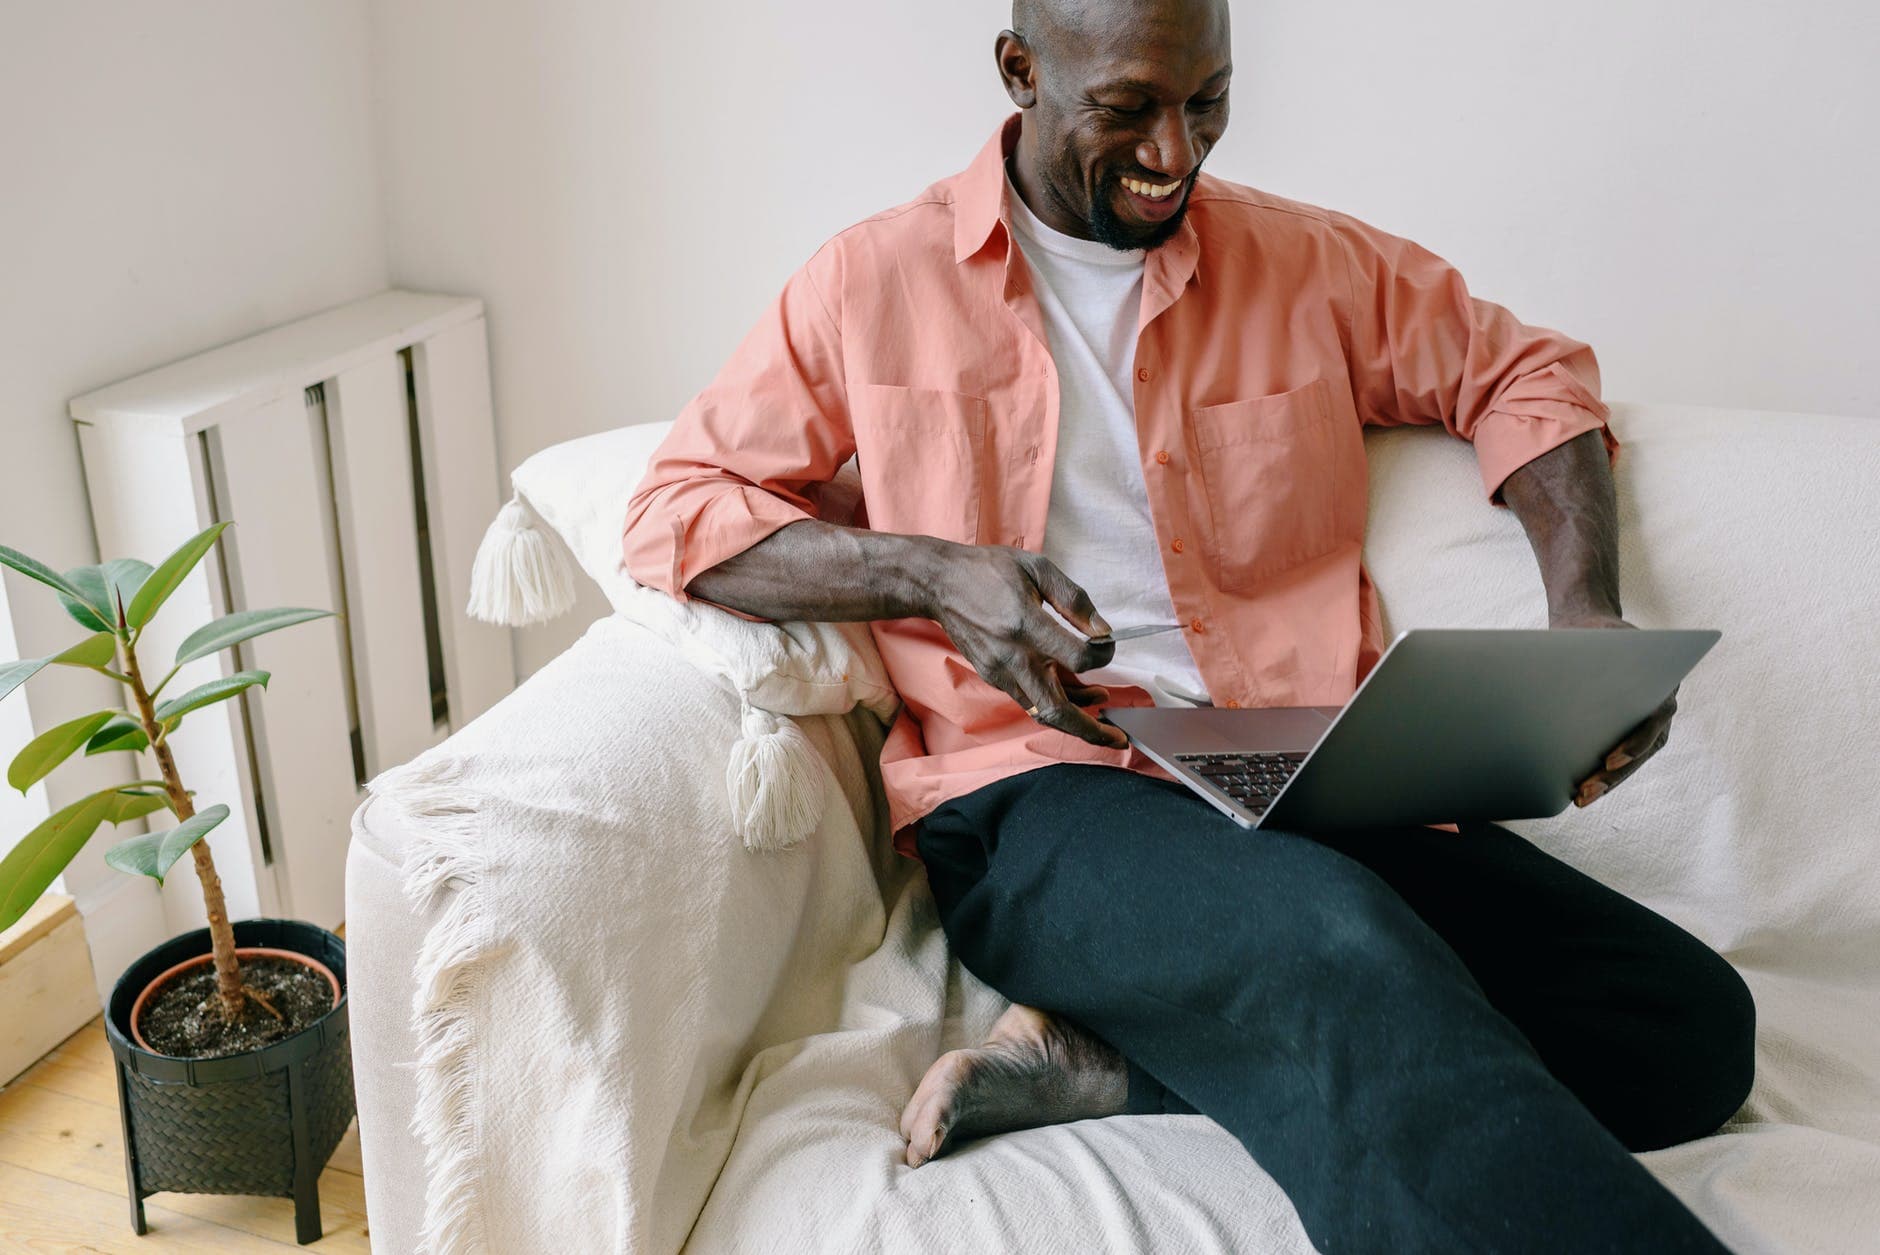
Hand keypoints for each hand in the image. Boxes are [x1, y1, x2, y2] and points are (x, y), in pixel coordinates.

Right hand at [925, 544, 1125, 749]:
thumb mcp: (1038, 569)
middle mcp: (1012, 657)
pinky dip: (1054, 702)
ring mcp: (1000, 672)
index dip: (1103, 655)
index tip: (1108, 644)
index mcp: (1026, 625)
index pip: (1077, 658)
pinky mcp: (993, 676)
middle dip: (1091, 730)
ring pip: (1043, 712)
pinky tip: (1073, 689)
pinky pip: (1029, 699)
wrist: (940, 583)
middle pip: (1057, 711)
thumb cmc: (989, 571)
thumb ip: (1074, 600)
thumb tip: (1103, 630)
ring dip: (1076, 718)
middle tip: (1119, 737)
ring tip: (1100, 701)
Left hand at [1556, 611, 1678, 807]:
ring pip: (1634, 760)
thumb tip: (1549, 682)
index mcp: (1660, 682)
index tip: (1609, 759)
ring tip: (1581, 799)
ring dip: (1609, 781)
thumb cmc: (1591, 633)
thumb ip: (1586, 659)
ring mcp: (1649, 721)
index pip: (1652, 719)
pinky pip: (1623, 757)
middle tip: (1585, 793)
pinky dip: (1604, 774)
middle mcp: (1661, 706)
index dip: (1633, 743)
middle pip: (1642, 748)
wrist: (1593, 624)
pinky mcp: (1630, 729)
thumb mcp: (1592, 638)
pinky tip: (1579, 790)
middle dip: (1614, 774)